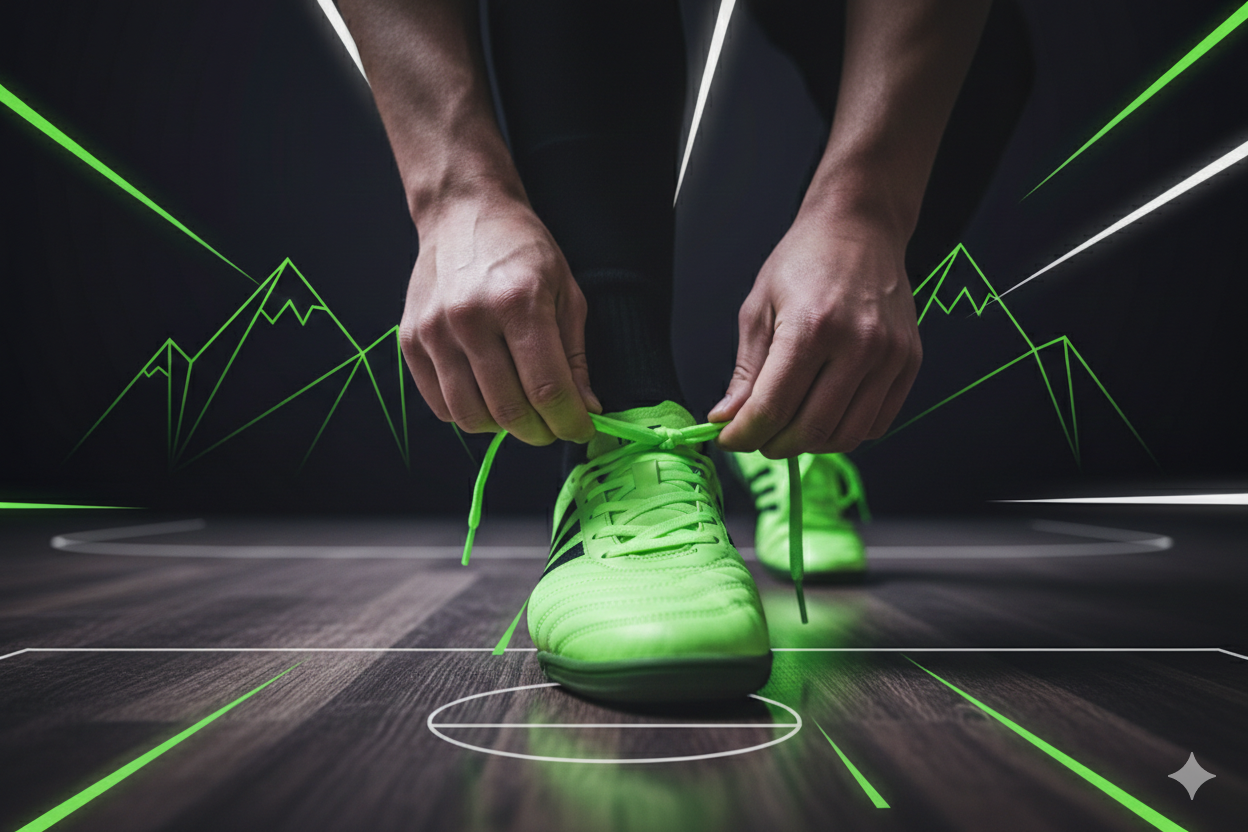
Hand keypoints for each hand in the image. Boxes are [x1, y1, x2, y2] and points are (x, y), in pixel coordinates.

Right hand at [399, 194, 600, 445]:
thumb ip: (574, 356)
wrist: (463, 212)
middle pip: (509, 410)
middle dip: (541, 432)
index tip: (582, 430)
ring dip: (504, 429)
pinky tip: (488, 397)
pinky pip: (441, 405)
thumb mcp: (565, 292)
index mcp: (518, 303)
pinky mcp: (411, 342)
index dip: (570, 422)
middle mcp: (471, 319)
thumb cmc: (521, 249)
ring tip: (522, 412)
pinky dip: (470, 415)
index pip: (547, 390)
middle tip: (554, 426)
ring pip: (472, 416)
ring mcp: (435, 332)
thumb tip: (585, 407)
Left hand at [710, 208, 920, 456]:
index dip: (744, 435)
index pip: (773, 408)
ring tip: (789, 426)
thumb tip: (727, 418)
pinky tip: (824, 414)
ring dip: (810, 444)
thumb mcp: (759, 308)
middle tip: (757, 437)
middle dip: (773, 445)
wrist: (860, 228)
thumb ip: (746, 371)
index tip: (729, 439)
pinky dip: (845, 432)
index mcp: (811, 327)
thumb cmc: (805, 261)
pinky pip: (877, 423)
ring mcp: (889, 356)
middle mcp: (857, 345)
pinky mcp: (909, 362)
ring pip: (846, 435)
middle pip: (811, 430)